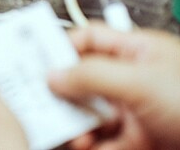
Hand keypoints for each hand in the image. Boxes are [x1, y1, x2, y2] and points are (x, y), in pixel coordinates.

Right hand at [49, 23, 179, 149]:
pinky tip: (87, 146)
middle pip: (83, 80)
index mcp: (138, 52)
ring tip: (72, 132)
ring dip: (74, 123)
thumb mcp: (142, 82)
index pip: (90, 39)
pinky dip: (90, 145)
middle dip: (63, 92)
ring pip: (89, 113)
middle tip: (44, 100)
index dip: (62, 48)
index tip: (37, 62)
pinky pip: (103, 141)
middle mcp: (134, 80)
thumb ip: (93, 74)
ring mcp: (135, 111)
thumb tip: (55, 74)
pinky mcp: (138, 140)